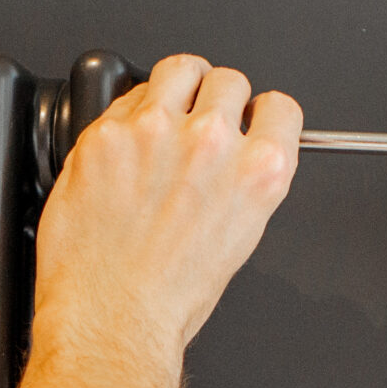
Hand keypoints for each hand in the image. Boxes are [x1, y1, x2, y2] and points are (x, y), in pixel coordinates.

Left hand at [34, 54, 301, 362]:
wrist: (111, 318)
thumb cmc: (168, 300)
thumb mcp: (236, 243)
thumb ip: (241, 187)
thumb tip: (234, 161)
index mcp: (258, 173)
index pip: (279, 107)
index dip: (260, 114)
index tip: (247, 121)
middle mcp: (212, 144)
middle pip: (229, 80)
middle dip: (216, 99)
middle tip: (196, 127)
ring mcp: (157, 131)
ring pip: (179, 69)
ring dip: (176, 87)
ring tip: (163, 117)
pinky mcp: (107, 133)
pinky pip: (124, 100)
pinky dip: (126, 117)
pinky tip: (124, 152)